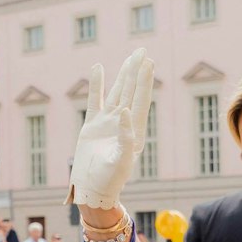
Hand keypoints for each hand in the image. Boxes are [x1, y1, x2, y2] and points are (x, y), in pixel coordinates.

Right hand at [69, 48, 154, 210]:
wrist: (93, 190)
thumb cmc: (110, 180)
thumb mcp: (121, 160)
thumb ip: (125, 136)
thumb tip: (126, 110)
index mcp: (134, 131)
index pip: (140, 100)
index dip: (144, 81)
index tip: (148, 62)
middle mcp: (123, 124)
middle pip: (130, 92)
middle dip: (136, 72)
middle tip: (142, 51)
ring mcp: (108, 123)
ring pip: (116, 93)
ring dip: (122, 75)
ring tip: (130, 58)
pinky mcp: (92, 126)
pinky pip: (95, 100)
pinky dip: (97, 85)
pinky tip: (99, 68)